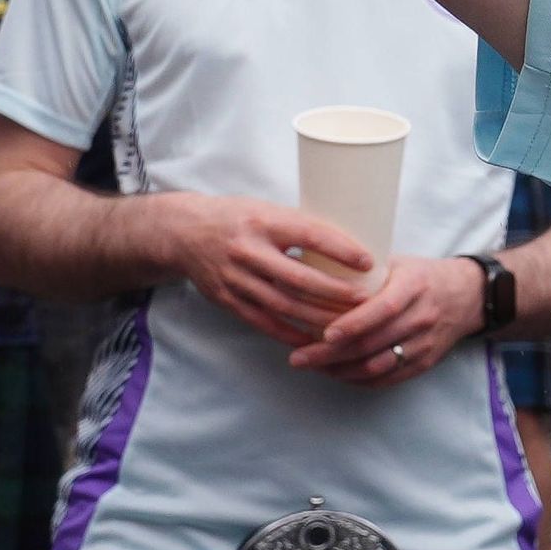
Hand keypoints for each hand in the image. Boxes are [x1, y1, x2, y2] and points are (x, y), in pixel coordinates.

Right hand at [150, 193, 383, 350]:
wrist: (183, 232)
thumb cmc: (236, 217)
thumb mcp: (265, 209)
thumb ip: (297, 226)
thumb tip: (346, 241)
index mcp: (262, 221)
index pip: (309, 234)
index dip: (340, 249)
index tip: (368, 261)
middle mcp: (248, 250)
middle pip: (299, 278)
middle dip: (336, 292)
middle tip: (367, 299)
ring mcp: (235, 278)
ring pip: (284, 305)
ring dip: (318, 317)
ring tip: (347, 322)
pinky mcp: (227, 300)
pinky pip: (264, 322)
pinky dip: (290, 333)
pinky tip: (313, 339)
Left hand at [298, 253, 487, 386]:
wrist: (468, 296)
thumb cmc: (422, 276)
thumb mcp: (398, 263)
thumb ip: (365, 272)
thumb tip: (312, 268)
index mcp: (414, 285)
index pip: (383, 308)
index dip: (352, 323)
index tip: (323, 332)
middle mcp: (422, 316)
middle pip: (373, 343)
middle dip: (331, 354)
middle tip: (299, 357)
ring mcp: (425, 343)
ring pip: (378, 366)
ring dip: (341, 371)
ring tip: (313, 367)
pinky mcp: (425, 362)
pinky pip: (388, 378)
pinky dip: (359, 380)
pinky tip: (337, 374)